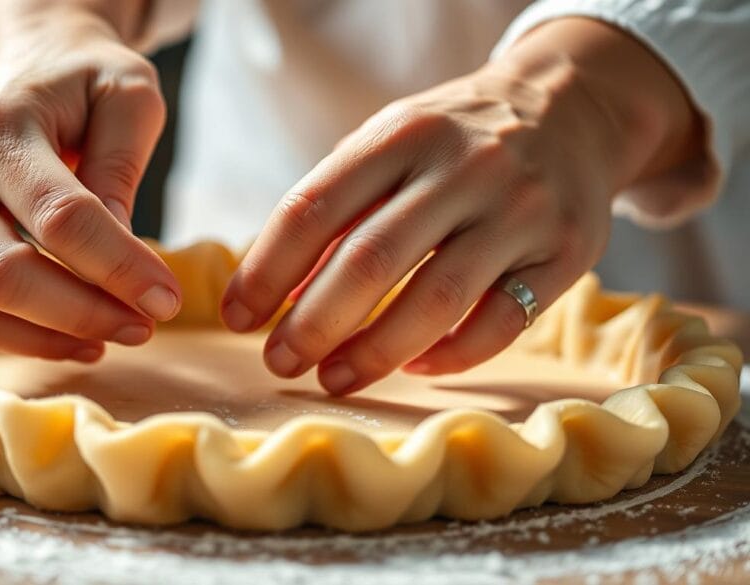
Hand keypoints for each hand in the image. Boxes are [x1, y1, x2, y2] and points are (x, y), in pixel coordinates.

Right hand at [0, 7, 180, 359]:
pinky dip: (17, 341)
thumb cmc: (78, 78)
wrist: (16, 59)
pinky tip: (74, 340)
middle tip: (147, 327)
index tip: (168, 299)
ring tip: (114, 339)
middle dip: (86, 313)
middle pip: (7, 275)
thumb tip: (122, 253)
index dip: (119, 268)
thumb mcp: (124, 91)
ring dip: (50, 340)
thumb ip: (122, 165)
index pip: (60, 218)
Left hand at [220, 18, 700, 394]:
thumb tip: (275, 292)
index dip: (265, 270)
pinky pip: (502, 321)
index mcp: (402, 134)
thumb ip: (340, 206)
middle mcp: (464, 167)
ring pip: (436, 299)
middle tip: (279, 362)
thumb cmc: (455, 141)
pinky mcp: (568, 250)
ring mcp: (520, 210)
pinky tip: (415, 366)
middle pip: (370, 261)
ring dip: (374, 351)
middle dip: (312, 323)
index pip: (314, 208)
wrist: (571, 109)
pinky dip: (451, 355)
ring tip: (334, 379)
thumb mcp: (392, 142)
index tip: (237, 315)